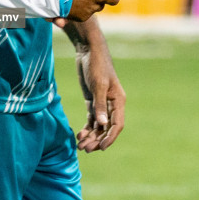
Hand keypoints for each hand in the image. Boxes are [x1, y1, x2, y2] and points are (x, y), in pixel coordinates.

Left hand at [73, 24, 125, 151]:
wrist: (88, 50)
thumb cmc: (96, 64)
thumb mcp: (98, 84)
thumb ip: (100, 104)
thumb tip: (102, 124)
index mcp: (118, 101)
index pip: (117, 125)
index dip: (110, 138)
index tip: (100, 148)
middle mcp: (112, 104)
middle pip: (107, 128)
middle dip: (97, 140)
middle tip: (85, 149)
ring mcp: (102, 103)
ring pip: (99, 126)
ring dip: (91, 136)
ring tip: (80, 146)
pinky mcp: (93, 100)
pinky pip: (92, 119)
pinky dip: (87, 128)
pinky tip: (79, 135)